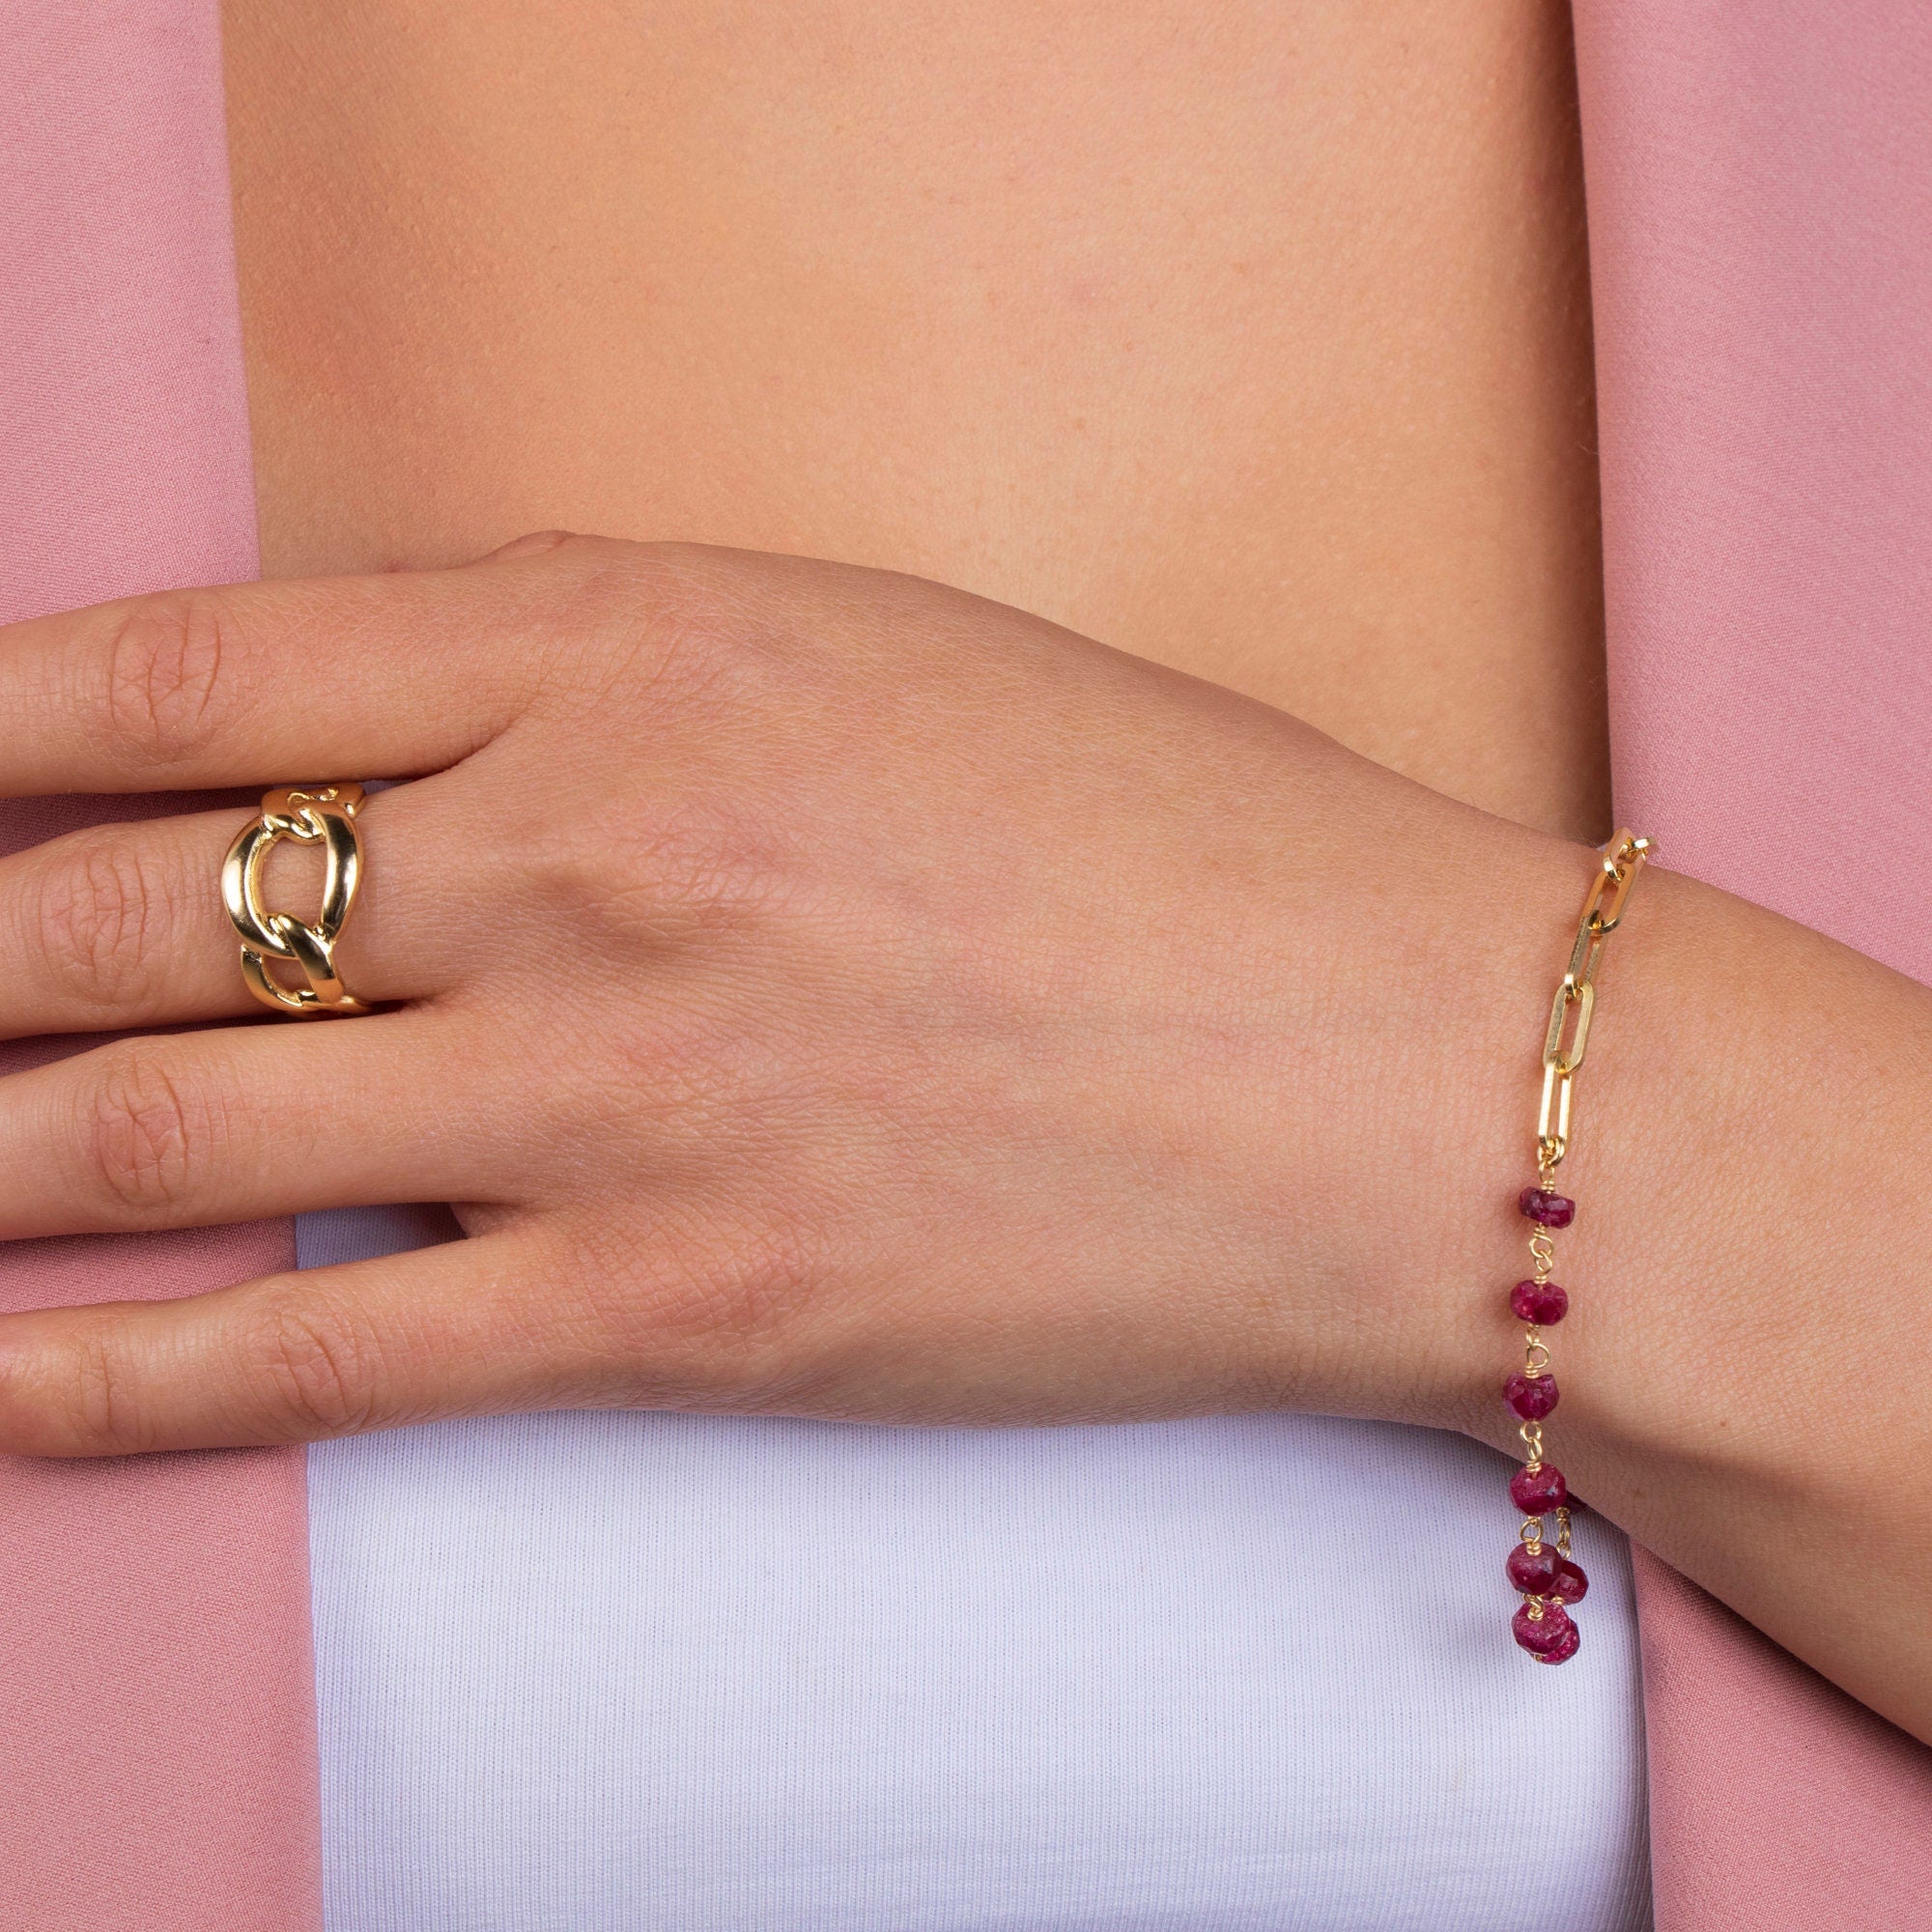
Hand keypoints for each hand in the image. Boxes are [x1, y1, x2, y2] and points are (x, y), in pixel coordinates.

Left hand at [0, 535, 1577, 1451]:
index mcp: (641, 642)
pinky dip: (117, 1374)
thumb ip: (619, 685)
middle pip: (132, 897)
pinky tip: (7, 1376)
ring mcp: (612, 1090)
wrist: (1394, 1075)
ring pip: (167, 1123)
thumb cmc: (1178, 840)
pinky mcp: (677, 1307)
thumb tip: (399, 765)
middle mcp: (583, 851)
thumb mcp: (878, 659)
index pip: (195, 668)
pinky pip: (312, 1351)